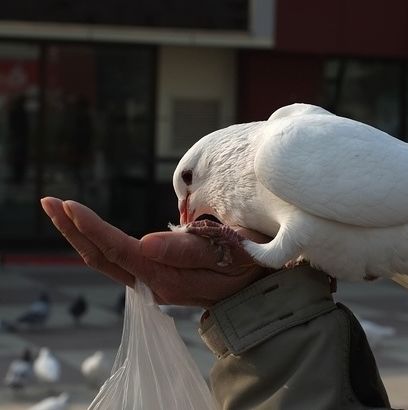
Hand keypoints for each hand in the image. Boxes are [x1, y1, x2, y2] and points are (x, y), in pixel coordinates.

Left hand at [40, 197, 272, 306]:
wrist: (263, 291)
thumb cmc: (251, 264)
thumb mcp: (230, 253)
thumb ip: (188, 251)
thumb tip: (144, 243)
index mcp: (167, 277)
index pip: (119, 250)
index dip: (92, 228)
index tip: (68, 204)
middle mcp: (154, 285)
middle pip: (102, 258)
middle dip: (73, 231)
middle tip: (48, 202)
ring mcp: (155, 284)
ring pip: (107, 261)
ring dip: (81, 236)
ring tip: (61, 211)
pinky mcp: (158, 279)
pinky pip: (120, 262)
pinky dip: (100, 243)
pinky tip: (90, 231)